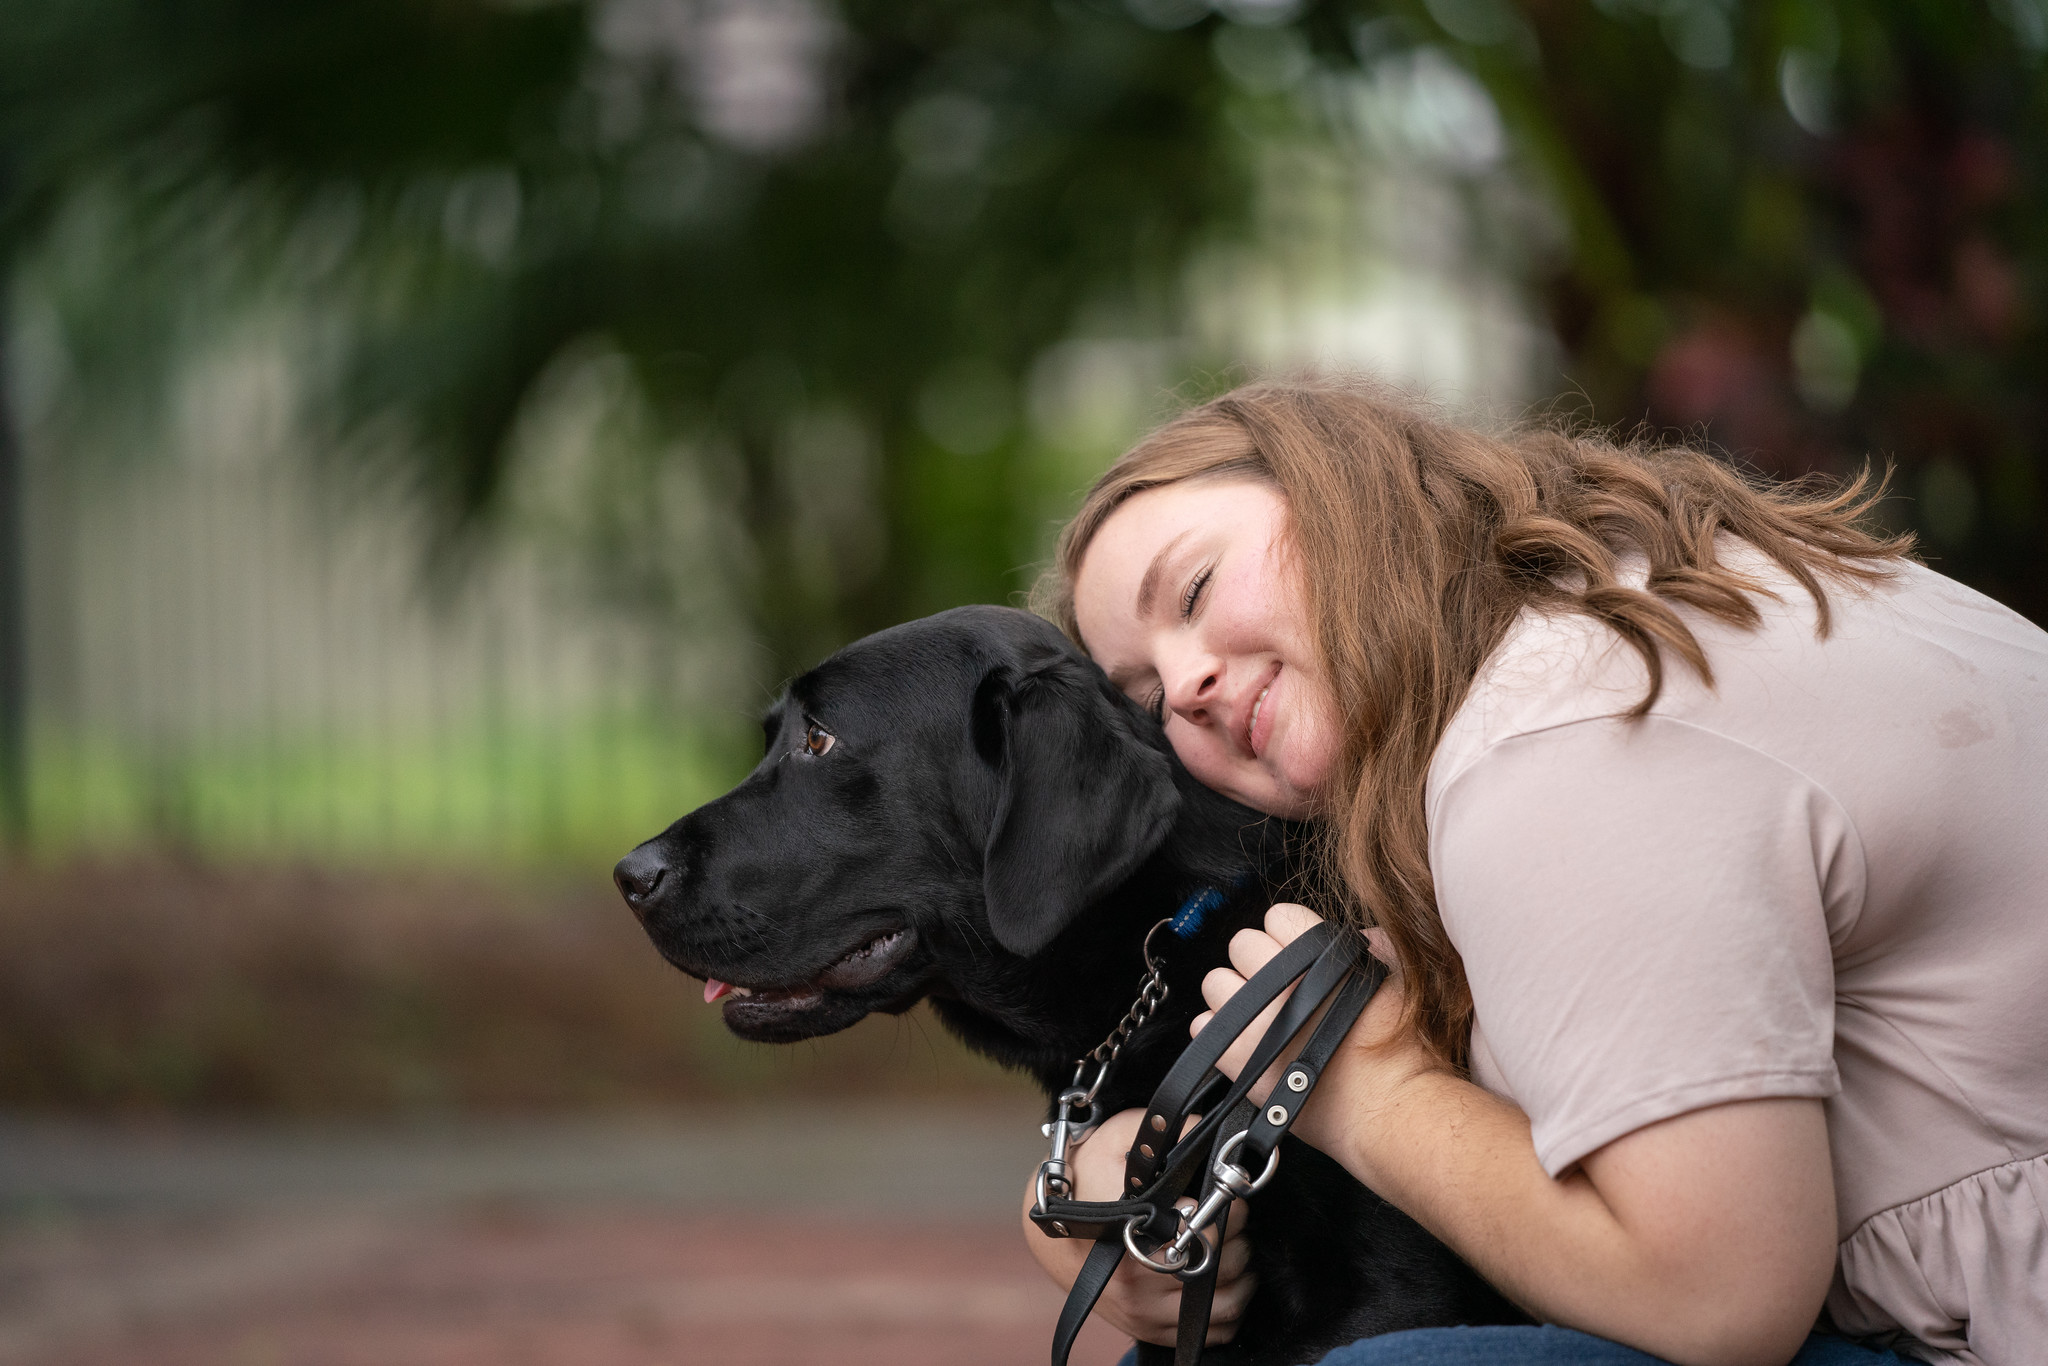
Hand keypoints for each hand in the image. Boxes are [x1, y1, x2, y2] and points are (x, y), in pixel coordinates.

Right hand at [1020, 1106, 1255, 1346]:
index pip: (1208, 1229)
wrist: (1051, 1231)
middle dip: (1237, 1236)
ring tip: (1227, 1246)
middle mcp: (1137, 1276)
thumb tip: (1213, 1129)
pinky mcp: (1150, 1330)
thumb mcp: (1121, 1136)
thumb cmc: (1088, 1176)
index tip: (1222, 1195)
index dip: (1227, 1209)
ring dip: (1240, 1274)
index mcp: (1132, 1226)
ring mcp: (1145, 1310)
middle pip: (1224, 1264)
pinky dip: (1229, 1309)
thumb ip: (1169, 1130)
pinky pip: (1215, 1332)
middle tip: (1227, 1217)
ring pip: (1228, 1303)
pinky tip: (1218, 1278)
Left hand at [1192, 903, 1439, 1158]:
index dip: (1287, 935)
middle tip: (1279, 989)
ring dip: (1234, 997)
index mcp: (1316, 953)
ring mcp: (1253, 1018)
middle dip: (1257, 962)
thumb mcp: (1397, 976)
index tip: (1296, 956)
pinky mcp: (1235, 1057)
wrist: (1386, 1107)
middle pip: (1241, 944)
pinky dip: (1220, 1034)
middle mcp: (1280, 980)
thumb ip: (1370, 943)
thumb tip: (1354, 935)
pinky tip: (1247, 1044)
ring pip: (1215, 983)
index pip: (1278, 916)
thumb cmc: (1398, 1047)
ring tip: (1261, 1018)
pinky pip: (1203, 1027)